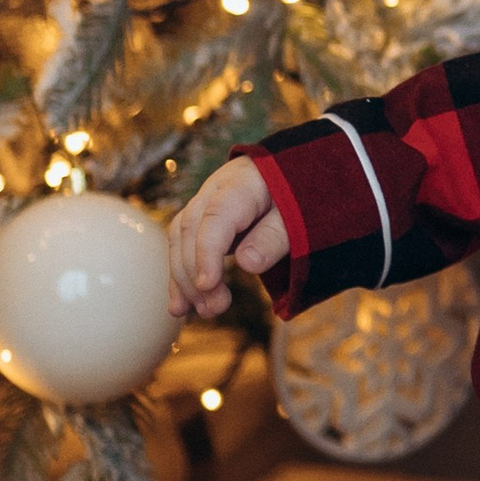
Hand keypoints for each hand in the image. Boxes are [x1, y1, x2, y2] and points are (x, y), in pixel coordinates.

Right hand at [168, 157, 284, 318]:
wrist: (292, 168)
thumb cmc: (300, 191)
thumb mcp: (299, 213)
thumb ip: (275, 236)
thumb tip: (247, 264)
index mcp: (241, 184)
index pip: (216, 218)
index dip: (207, 253)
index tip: (208, 285)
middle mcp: (214, 190)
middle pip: (191, 230)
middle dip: (196, 274)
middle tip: (214, 310)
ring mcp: (203, 202)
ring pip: (180, 239)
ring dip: (184, 279)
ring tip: (200, 312)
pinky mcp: (201, 219)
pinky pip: (181, 245)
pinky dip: (180, 275)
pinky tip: (180, 305)